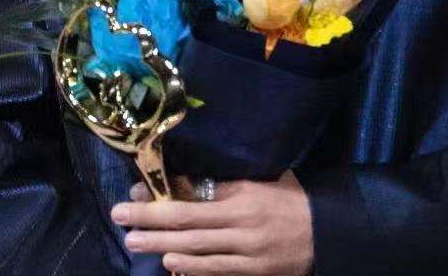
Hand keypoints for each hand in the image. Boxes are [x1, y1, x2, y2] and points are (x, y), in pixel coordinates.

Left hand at [111, 171, 313, 274]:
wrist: (328, 230)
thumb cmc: (289, 197)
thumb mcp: (258, 180)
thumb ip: (224, 183)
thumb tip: (183, 183)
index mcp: (242, 193)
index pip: (193, 193)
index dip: (162, 196)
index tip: (135, 192)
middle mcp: (242, 222)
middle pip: (187, 220)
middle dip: (150, 219)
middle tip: (119, 216)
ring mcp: (248, 250)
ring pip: (197, 248)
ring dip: (161, 244)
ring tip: (133, 241)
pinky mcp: (255, 271)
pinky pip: (218, 269)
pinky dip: (192, 267)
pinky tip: (170, 263)